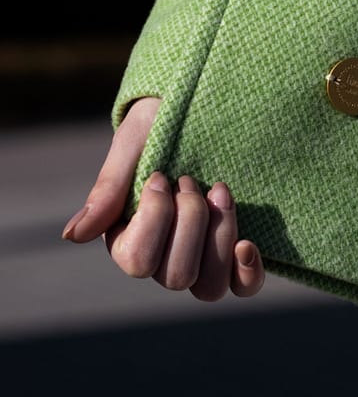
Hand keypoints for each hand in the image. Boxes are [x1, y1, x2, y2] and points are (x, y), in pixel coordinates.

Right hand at [61, 96, 264, 299]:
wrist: (198, 110)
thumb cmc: (155, 127)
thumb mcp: (130, 148)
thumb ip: (107, 190)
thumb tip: (71, 236)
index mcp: (127, 239)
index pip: (138, 261)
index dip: (155, 217)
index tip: (159, 176)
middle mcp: (162, 258)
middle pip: (177, 276)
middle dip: (190, 219)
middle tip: (189, 180)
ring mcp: (200, 259)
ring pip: (209, 286)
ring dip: (219, 236)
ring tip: (220, 191)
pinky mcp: (233, 252)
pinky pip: (243, 286)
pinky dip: (246, 271)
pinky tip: (246, 245)